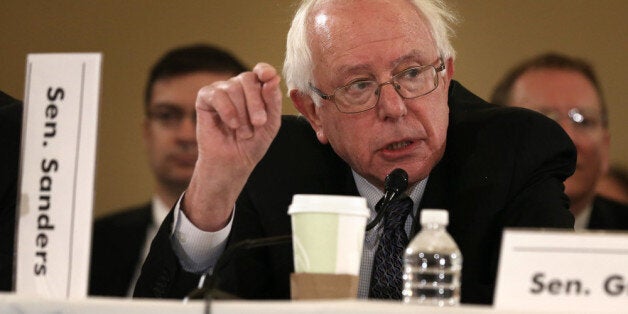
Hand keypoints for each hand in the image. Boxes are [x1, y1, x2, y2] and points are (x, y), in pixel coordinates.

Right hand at [184, 63, 281, 230]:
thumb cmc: (252, 144)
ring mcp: (221, 90)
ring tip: (243, 132)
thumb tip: (272, 77)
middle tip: (259, 123)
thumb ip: (273, 101)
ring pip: (233, 87)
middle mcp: (238, 86)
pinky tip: (231, 125)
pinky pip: (217, 94)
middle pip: (247, 79)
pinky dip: (227, 110)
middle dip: (255, 102)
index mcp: (256, 90)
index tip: (269, 76)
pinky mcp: (205, 98)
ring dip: (242, 112)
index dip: (264, 70)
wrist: (232, 163)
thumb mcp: (270, 124)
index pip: (261, 71)